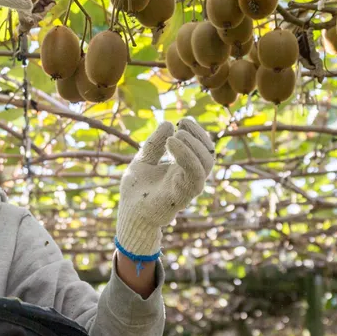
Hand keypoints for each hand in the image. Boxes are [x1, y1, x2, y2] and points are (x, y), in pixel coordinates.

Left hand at [116, 117, 214, 256]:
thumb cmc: (136, 191)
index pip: (202, 149)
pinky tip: (171, 143)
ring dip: (194, 145)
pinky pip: (194, 176)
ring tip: (176, 135)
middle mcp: (189, 178)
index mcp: (183, 169)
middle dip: (199, 136)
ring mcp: (187, 188)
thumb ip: (154, 144)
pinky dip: (187, 156)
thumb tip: (169, 122)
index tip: (182, 120)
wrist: (128, 215)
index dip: (197, 133)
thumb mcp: (143, 160)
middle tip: (182, 123)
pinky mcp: (181, 196)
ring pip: (206, 165)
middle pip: (209, 155)